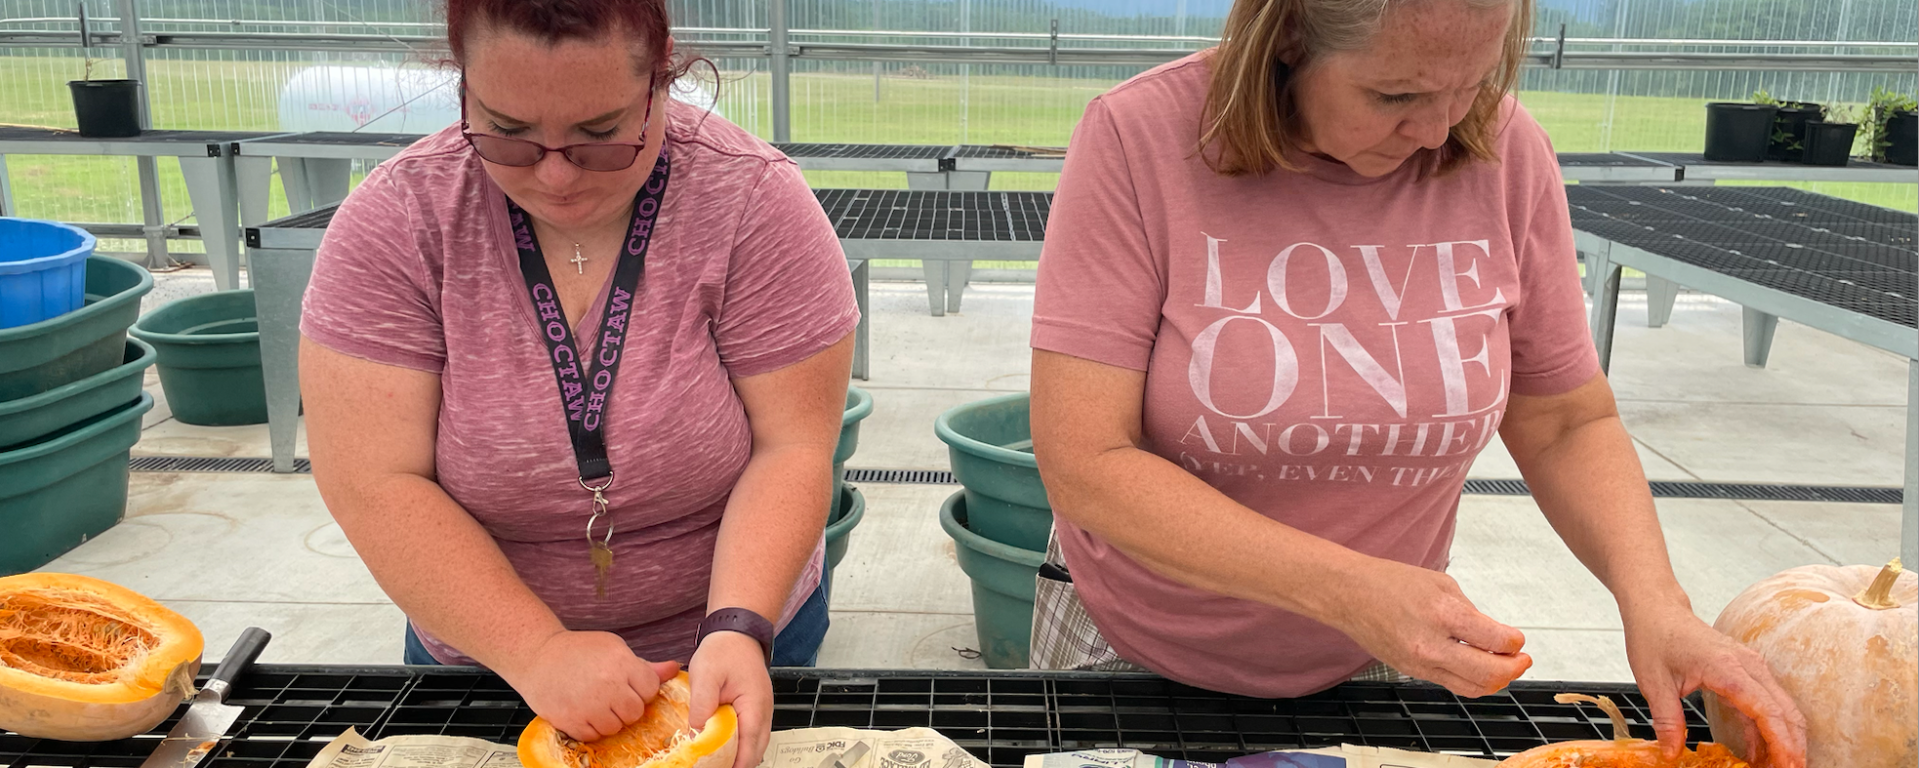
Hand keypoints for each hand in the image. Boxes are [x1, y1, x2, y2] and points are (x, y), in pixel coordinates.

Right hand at [503, 630, 682, 741]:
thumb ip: (645, 665)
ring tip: (595, 702)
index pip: (650, 689)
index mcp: (622, 662)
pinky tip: (583, 711)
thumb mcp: (614, 648)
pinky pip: (594, 736)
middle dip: (626, 707)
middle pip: (635, 712)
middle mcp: (608, 684)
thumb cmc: (578, 650)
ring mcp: (589, 705)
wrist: (538, 655)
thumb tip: (675, 669)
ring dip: (609, 719)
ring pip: (616, 727)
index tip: (629, 686)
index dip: (641, 690)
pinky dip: (591, 728)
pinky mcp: (571, 720)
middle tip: (611, 696)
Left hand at [688, 631, 772, 767]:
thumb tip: (696, 734)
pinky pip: (750, 735)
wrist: (736, 632)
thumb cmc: (724, 649)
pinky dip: (738, 746)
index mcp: (755, 707)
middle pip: (755, 752)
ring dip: (737, 756)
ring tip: (714, 762)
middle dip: (736, 764)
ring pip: (754, 746)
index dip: (735, 766)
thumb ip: (702, 705)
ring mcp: (761, 712)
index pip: (750, 749)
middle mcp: (763, 713)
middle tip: (712, 766)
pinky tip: (720, 747)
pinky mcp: (754, 710)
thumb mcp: (706, 675)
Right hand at [1324, 557, 1531, 696]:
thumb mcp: (1441, 585)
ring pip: (1473, 687)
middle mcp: (1431, 645)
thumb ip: (1471, 612)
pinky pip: (1452, 685)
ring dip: (1496, 680)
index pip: (1496, 640)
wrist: (1349, 594)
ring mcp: (1420, 663)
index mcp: (1443, 614)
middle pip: (1490, 673)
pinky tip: (1477, 668)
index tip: (1517, 638)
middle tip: (1522, 659)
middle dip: (1514, 668)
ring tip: (1504, 666)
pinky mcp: (1412, 672)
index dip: (1515, 641)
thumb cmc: (1389, 583)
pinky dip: (1472, 680)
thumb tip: (1495, 634)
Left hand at [1621, 603, 1804, 767]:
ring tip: (1777, 767)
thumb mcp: (1653, 682)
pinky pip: (1766, 703)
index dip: (1779, 741)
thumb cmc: (1655, 637)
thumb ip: (1667, 720)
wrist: (1657, 610)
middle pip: (1784, 711)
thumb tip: (1672, 753)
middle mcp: (1747, 665)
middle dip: (1792, 746)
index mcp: (1726, 667)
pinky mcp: (1747, 671)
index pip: (1765, 709)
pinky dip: (1768, 729)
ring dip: (1784, 739)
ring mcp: (1751, 667)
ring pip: (1781, 708)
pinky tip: (1760, 753)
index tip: (1787, 765)